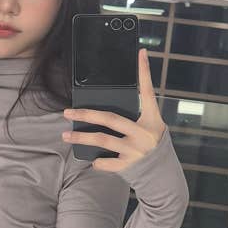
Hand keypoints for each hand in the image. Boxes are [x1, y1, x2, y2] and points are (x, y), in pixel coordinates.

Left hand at [61, 48, 166, 172]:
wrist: (162, 175)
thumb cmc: (150, 145)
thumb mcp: (149, 128)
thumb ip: (131, 117)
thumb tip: (101, 108)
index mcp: (152, 119)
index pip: (148, 91)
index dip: (145, 72)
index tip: (140, 52)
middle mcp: (144, 133)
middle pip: (111, 118)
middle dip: (86, 115)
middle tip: (67, 112)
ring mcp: (136, 150)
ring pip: (103, 140)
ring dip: (81, 138)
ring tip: (65, 136)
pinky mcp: (129, 165)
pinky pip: (106, 162)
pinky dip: (98, 161)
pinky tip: (92, 159)